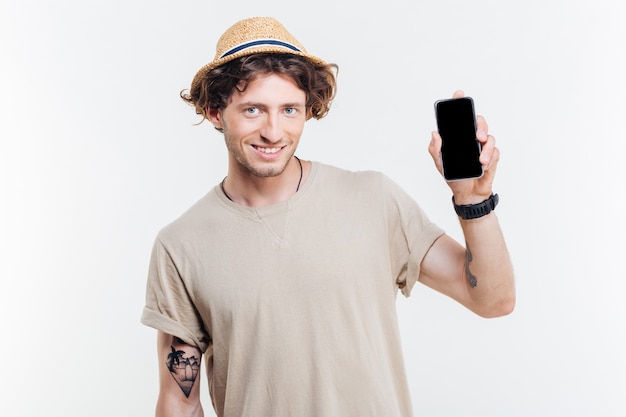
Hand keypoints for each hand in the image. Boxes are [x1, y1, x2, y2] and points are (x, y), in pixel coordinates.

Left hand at [428, 90, 499, 204]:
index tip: (459, 94)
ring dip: (486, 149)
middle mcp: (472, 139)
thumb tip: (434, 133)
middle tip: (477, 136)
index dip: (460, 104)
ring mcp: (483, 147)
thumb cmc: (454, 176)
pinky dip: (490, 158)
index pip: (461, 118)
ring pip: (490, 138)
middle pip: (480, 123)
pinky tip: (484, 166)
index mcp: (459, 137)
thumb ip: (436, 149)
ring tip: (480, 160)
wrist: (467, 194)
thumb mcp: (441, 164)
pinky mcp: (493, 157)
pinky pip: (495, 152)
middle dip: (480, 126)